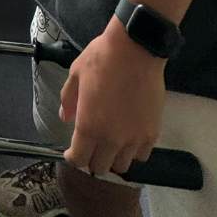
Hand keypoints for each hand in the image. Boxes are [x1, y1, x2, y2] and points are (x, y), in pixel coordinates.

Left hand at [59, 16, 165, 176]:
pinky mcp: (152, 132)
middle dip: (91, 159)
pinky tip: (128, 138)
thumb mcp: (76, 74)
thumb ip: (68, 99)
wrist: (136, 49)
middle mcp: (111, 138)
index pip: (79, 159)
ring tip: (110, 143)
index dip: (73, 157)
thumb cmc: (101, 58)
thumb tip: (65, 116)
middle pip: (100, 167)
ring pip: (122, 166)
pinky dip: (133, 152)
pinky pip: (141, 155)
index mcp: (89, 125)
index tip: (71, 151)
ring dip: (113, 158)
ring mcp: (134, 138)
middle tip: (90, 146)